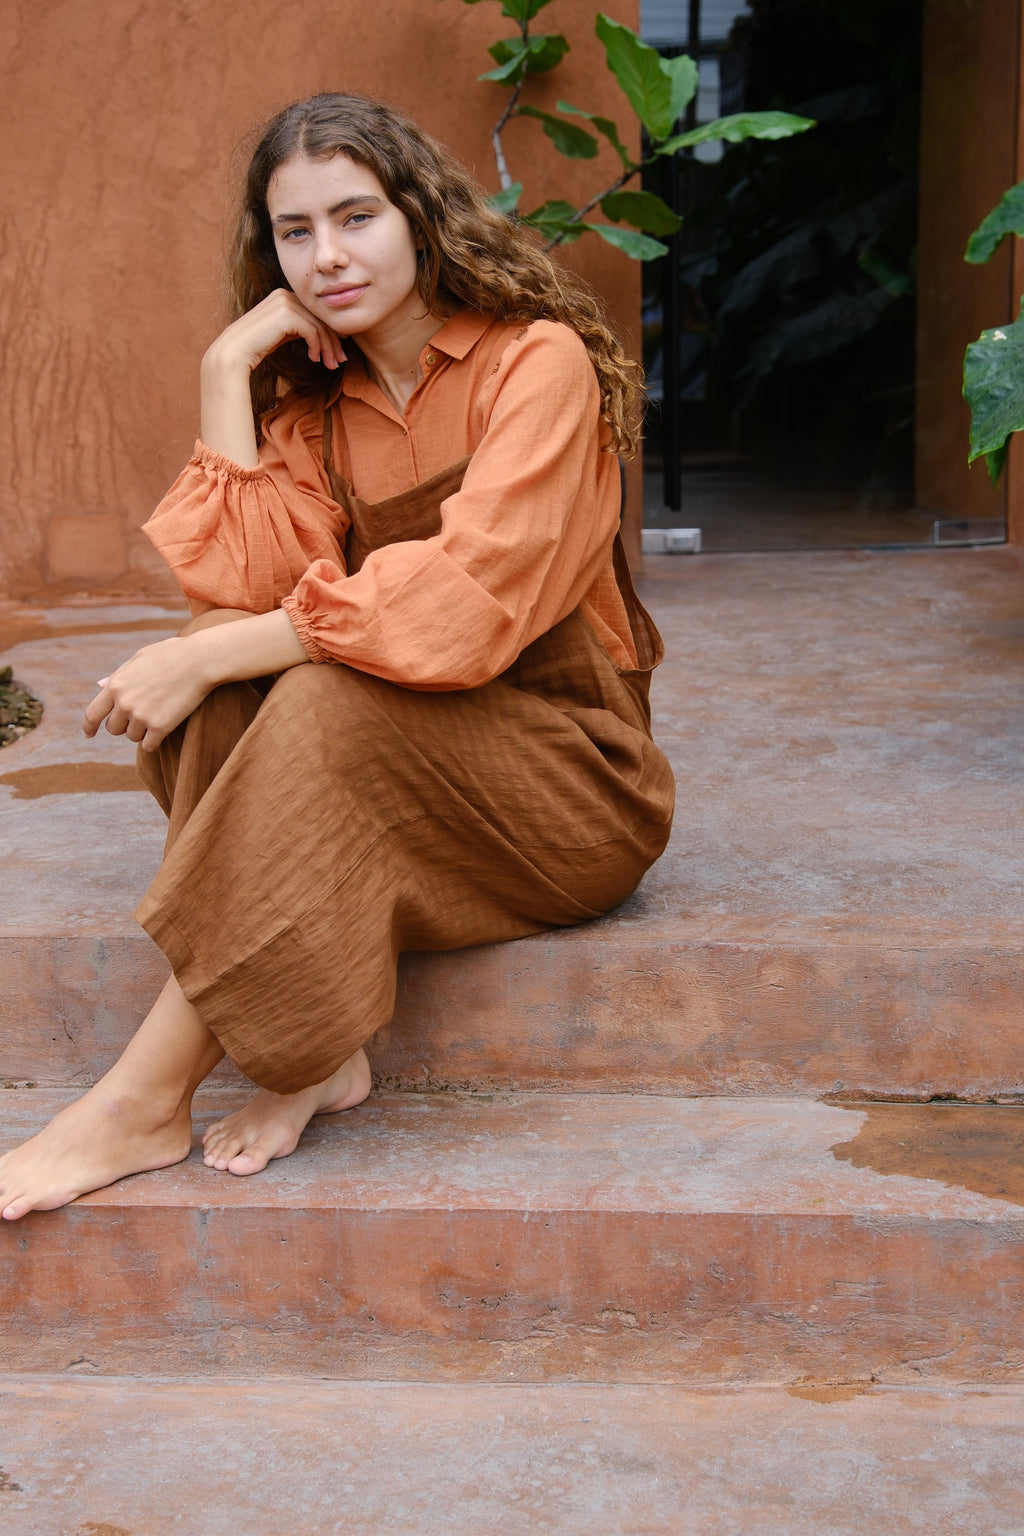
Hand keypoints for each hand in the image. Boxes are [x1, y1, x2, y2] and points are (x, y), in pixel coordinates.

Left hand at [83, 635, 213, 753]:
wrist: (200, 660)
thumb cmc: (172, 654)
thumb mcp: (139, 658)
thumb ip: (118, 675)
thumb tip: (99, 686)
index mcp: (116, 685)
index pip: (92, 714)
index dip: (88, 726)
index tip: (89, 734)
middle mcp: (124, 702)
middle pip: (113, 729)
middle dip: (124, 725)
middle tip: (142, 715)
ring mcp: (142, 716)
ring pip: (132, 737)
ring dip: (142, 731)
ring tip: (158, 714)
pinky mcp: (160, 726)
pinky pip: (149, 746)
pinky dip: (154, 742)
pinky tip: (163, 731)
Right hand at [204, 287, 345, 376]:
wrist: (234, 352)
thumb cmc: (256, 346)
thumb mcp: (282, 333)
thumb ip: (298, 327)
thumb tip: (321, 334)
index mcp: (284, 296)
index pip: (314, 312)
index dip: (330, 332)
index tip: (338, 351)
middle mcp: (285, 294)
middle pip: (320, 317)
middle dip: (333, 341)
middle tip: (341, 360)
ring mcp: (285, 302)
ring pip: (319, 325)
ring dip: (328, 348)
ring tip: (331, 365)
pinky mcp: (286, 314)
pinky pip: (312, 331)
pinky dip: (317, 346)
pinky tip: (314, 359)